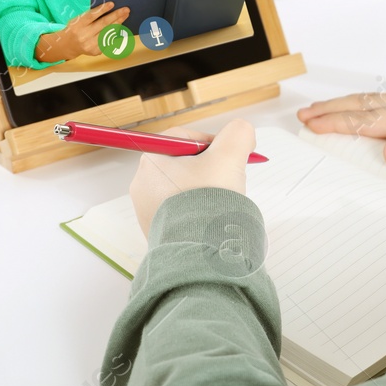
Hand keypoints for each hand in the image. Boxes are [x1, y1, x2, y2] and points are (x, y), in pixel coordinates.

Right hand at [36, 1, 130, 62]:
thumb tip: (108, 8)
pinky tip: (120, 26)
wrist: (68, 45)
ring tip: (125, 16)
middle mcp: (84, 36)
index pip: (91, 16)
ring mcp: (90, 45)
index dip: (102, 9)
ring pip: (108, 33)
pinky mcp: (96, 51)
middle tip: (126, 10)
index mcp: (78, 25)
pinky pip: (109, 41)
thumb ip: (90, 15)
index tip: (112, 3)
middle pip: (103, 24)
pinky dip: (115, 33)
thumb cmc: (76, 28)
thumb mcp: (77, 19)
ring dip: (118, 24)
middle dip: (116, 16)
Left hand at [130, 120, 255, 235]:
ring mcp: (147, 209)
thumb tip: (243, 132)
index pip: (187, 138)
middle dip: (212, 169)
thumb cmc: (207, 203)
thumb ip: (239, 134)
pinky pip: (182, 210)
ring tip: (220, 203)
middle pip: (187, 163)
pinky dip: (199, 211)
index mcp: (152, 160)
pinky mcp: (157, 230)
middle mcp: (143, 184)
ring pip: (186, 187)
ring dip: (207, 190)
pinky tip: (211, 220)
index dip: (214, 143)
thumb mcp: (229, 157)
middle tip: (228, 180)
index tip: (231, 156)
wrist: (198, 253)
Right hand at [296, 90, 385, 166]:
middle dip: (329, 112)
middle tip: (302, 117)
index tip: (309, 127)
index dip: (336, 124)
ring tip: (318, 110)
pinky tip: (358, 110)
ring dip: (341, 107)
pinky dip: (360, 107)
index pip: (365, 121)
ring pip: (368, 105)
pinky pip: (380, 107)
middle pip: (360, 108)